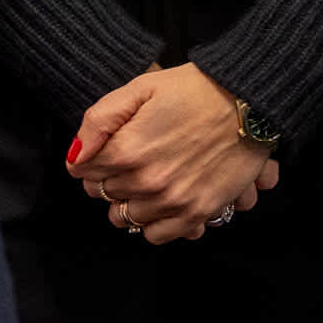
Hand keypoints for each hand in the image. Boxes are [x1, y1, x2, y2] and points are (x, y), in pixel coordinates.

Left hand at [69, 65, 278, 243]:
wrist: (247, 102)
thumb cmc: (194, 90)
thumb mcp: (141, 88)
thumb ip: (99, 120)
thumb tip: (76, 155)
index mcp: (127, 149)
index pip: (82, 170)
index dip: (91, 157)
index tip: (107, 148)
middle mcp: (146, 181)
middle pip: (103, 194)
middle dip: (110, 177)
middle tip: (131, 159)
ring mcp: (171, 201)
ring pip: (124, 218)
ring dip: (129, 201)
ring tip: (146, 180)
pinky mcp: (195, 213)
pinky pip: (156, 235)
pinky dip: (153, 222)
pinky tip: (162, 200)